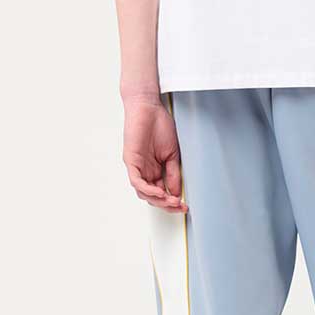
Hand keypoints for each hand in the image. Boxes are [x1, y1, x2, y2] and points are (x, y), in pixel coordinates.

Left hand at [122, 97, 187, 211]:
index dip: (172, 201)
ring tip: (171, 201)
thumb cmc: (159, 125)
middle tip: (179, 206)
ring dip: (158, 199)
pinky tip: (159, 192)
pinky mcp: (130, 161)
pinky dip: (148, 189)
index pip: (161, 192)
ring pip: (143, 192)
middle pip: (152, 196)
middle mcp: (144, 170)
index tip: (184, 205)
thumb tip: (175, 191)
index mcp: (154, 169)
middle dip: (166, 204)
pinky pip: (137, 181)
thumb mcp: (172, 154)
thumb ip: (173, 173)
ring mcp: (136, 167)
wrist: (148, 107)